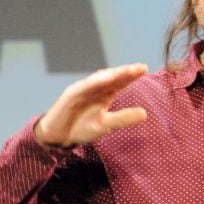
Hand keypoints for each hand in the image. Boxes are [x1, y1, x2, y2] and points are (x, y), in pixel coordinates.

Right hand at [34, 64, 148, 147]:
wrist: (58, 136)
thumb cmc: (82, 128)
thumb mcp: (106, 125)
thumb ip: (123, 118)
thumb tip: (145, 114)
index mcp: (104, 94)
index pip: (120, 82)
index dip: (131, 76)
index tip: (145, 69)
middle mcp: (94, 89)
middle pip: (112, 78)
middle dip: (126, 72)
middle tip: (141, 67)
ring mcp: (82, 90)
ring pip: (99, 80)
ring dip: (113, 74)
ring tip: (128, 71)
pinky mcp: (70, 95)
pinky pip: (84, 87)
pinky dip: (95, 82)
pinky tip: (107, 78)